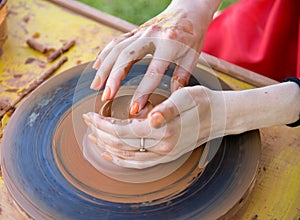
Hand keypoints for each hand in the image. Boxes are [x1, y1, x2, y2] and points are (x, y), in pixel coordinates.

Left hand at [83, 86, 226, 168]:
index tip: (90, 114)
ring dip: (108, 148)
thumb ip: (169, 108)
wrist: (221, 117)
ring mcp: (164, 155)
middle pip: (122, 145)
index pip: (123, 131)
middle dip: (100, 133)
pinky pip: (139, 163)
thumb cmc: (203, 102)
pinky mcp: (166, 156)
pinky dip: (122, 160)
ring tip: (93, 138)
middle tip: (86, 122)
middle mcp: (162, 147)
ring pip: (128, 158)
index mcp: (164, 130)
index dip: (103, 124)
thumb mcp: (187, 97)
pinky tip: (113, 154)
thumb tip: (153, 117)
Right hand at [90, 0, 220, 114]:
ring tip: (96, 86)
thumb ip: (181, 78)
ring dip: (104, 68)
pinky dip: (105, 54)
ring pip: (117, 49)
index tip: (134, 108)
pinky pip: (116, 42)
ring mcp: (141, 32)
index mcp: (169, 44)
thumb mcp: (192, 56)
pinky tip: (97, 67)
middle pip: (126, 57)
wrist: (189, 8)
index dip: (142, 91)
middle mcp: (152, 36)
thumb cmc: (193, 34)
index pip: (153, 72)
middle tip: (106, 96)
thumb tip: (172, 101)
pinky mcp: (135, 31)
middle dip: (114, 78)